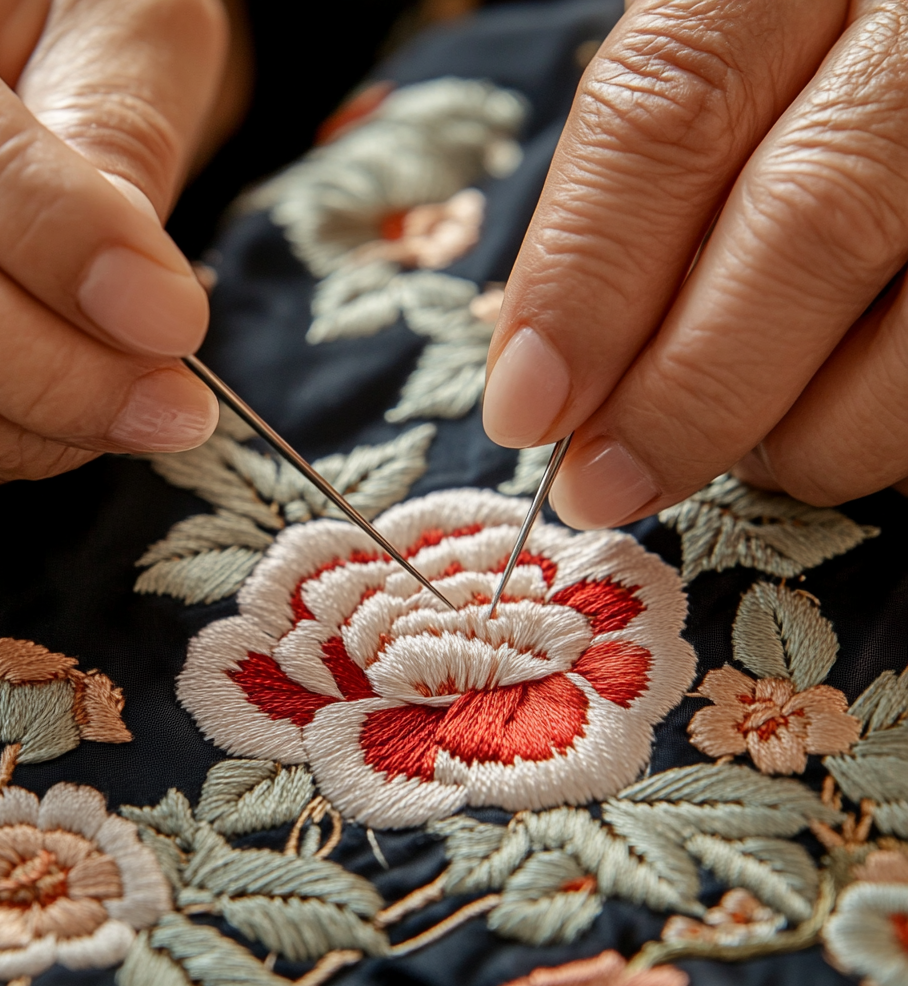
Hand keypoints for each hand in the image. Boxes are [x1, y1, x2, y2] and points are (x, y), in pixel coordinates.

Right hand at [0, 0, 247, 515]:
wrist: (1, 40)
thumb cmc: (67, 21)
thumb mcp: (111, 20)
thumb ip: (117, 128)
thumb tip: (137, 294)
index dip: (63, 250)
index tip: (172, 327)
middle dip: (50, 375)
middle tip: (164, 413)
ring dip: (6, 433)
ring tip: (111, 420)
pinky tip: (29, 431)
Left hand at [483, 0, 907, 527]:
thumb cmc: (801, 92)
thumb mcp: (721, 89)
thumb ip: (645, 196)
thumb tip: (553, 374)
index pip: (668, 108)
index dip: (583, 278)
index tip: (525, 407)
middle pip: (803, 223)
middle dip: (682, 392)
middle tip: (603, 483)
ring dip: (795, 431)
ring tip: (740, 450)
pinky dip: (873, 434)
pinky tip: (829, 421)